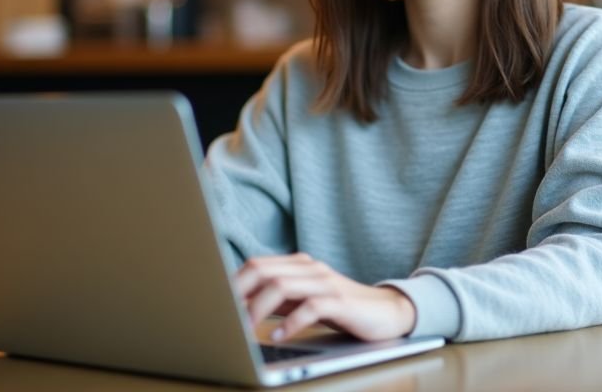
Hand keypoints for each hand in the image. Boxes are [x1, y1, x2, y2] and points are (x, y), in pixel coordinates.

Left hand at [235, 253, 416, 341]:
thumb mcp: (303, 300)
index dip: (233, 282)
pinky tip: (278, 337)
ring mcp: (327, 283)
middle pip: (264, 270)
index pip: (257, 265)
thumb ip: (277, 298)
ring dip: (258, 308)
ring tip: (244, 328)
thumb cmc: (340, 308)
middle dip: (239, 292)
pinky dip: (290, 323)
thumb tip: (238, 306)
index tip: (215, 303)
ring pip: (283, 285)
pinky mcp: (342, 302)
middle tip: (224, 316)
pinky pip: (311, 307)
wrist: (387, 311)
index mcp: (299, 264)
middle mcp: (311, 268)